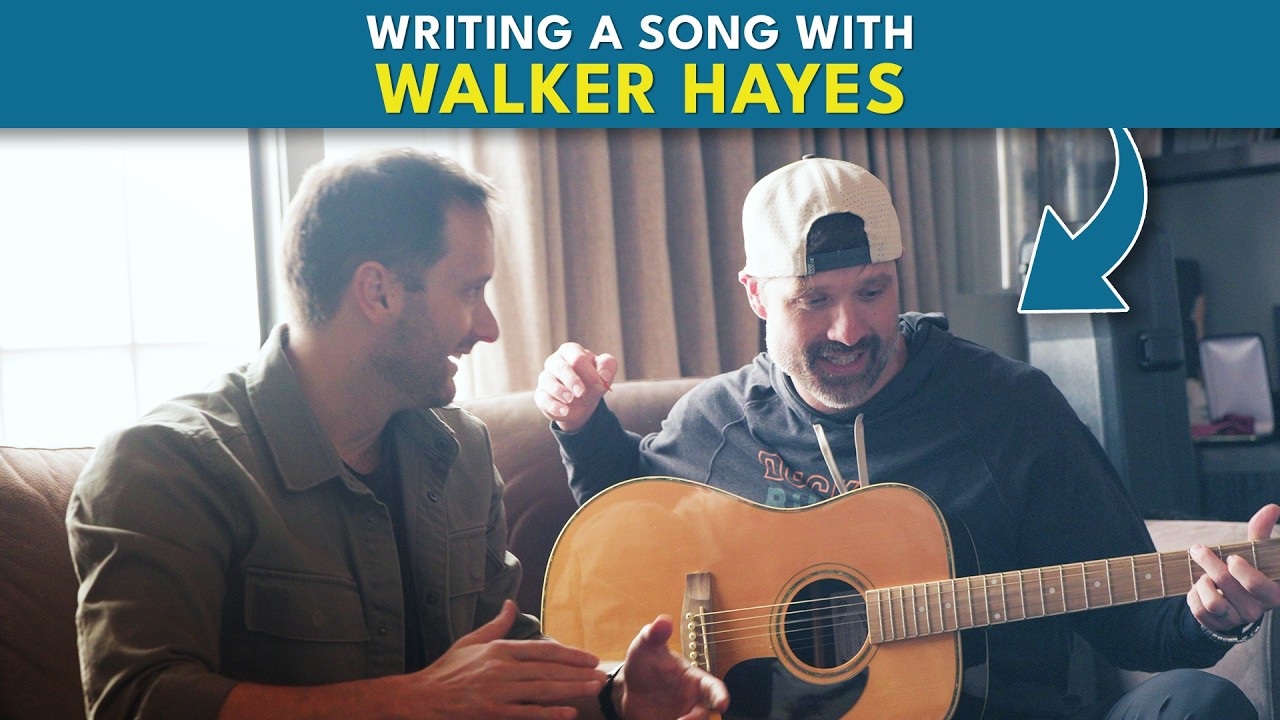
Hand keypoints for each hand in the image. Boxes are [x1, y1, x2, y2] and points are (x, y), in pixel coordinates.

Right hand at [404, 600, 603, 718]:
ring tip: (593, 689)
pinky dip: (549, 713)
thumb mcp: (471, 642)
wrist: (421, 699)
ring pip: (543, 689)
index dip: (570, 654)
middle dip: (578, 672)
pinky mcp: (492, 713)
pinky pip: (527, 713)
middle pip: (548, 669)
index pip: (543, 650)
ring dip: (571, 689)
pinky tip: (568, 713)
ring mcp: (498, 692)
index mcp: (500, 650)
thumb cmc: (446, 671)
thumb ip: (496, 625)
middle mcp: (502, 669)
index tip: (589, 658)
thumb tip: (510, 603)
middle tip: (601, 675)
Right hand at [536, 342, 618, 432]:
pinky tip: (564, 411)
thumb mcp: (604, 372)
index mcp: (571, 351)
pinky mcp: (541, 395)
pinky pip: (543, 398)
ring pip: (548, 381)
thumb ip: (608, 367)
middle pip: (560, 367)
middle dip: (571, 379)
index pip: (577, 358)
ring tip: (570, 399)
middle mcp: (555, 362)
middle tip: (581, 392)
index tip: (598, 384)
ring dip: (559, 391)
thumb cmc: (591, 380)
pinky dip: (553, 405)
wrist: (582, 401)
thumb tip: (604, 376)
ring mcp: (545, 378)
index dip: (588, 371)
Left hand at [617, 616, 729, 719]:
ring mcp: (683, 715)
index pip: (713, 687)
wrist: (627, 688)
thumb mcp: (645, 647)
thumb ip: (654, 635)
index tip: (722, 704)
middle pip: (704, 713)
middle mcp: (692, 700)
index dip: (720, 695)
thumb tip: (663, 620)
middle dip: (697, 719)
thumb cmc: (644, 663)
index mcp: (693, 679)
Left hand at [1187, 503, 1279, 632]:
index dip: (1242, 571)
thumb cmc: (1245, 571)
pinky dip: (1193, 595)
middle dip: (1209, 562)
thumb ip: (1261, 532)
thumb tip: (1272, 508)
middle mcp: (1257, 610)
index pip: (1260, 586)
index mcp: (1272, 593)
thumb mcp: (1254, 553)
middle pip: (1227, 584)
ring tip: (1203, 576)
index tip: (1232, 557)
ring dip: (1202, 583)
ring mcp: (1237, 620)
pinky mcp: (1218, 625)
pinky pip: (1199, 610)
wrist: (1232, 600)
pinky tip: (1199, 588)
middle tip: (1199, 550)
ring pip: (1213, 602)